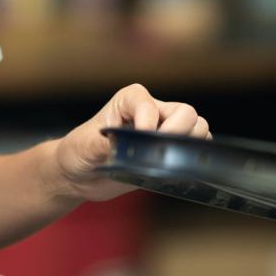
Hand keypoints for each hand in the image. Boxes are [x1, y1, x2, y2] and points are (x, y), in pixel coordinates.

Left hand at [53, 83, 209, 201]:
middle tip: (157, 153)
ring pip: (197, 128)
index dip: (148, 122)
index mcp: (130, 100)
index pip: (150, 105)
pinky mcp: (169, 152)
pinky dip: (190, 159)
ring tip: (164, 161)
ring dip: (187, 145)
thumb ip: (105, 143)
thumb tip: (125, 149)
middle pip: (186, 112)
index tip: (139, 139)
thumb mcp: (84, 146)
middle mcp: (152, 111)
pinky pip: (194, 150)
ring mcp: (164, 131)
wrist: (80, 175)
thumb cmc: (79, 151)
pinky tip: (171, 170)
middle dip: (177, 132)